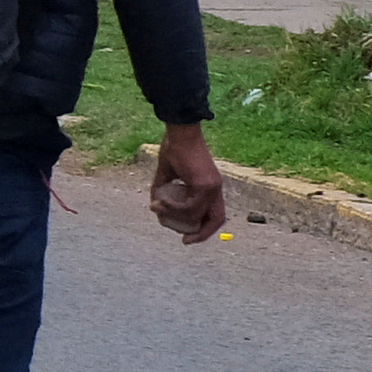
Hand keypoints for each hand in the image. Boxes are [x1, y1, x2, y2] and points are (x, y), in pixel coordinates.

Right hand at [149, 122, 225, 243]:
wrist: (180, 131)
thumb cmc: (174, 147)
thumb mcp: (167, 172)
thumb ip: (163, 189)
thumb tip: (154, 205)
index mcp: (211, 186)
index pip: (214, 213)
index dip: (204, 227)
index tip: (188, 235)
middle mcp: (216, 188)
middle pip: (217, 220)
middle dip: (202, 234)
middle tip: (185, 241)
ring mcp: (212, 187)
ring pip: (196, 214)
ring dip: (175, 216)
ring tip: (157, 208)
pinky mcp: (204, 184)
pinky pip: (190, 206)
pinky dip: (174, 208)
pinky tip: (161, 202)